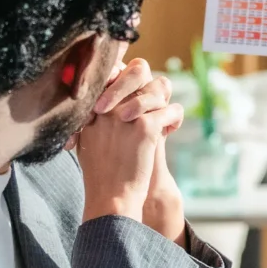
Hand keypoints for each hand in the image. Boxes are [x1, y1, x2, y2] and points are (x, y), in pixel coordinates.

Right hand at [77, 58, 184, 233]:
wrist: (111, 197)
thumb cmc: (103, 171)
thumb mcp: (92, 136)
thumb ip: (103, 113)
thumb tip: (123, 91)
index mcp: (92, 104)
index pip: (118, 70)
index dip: (130, 79)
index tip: (136, 99)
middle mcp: (107, 104)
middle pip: (140, 70)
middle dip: (151, 84)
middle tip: (154, 106)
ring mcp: (125, 113)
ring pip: (159, 87)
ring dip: (164, 103)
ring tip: (162, 122)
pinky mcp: (144, 126)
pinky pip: (171, 109)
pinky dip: (174, 119)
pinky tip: (169, 131)